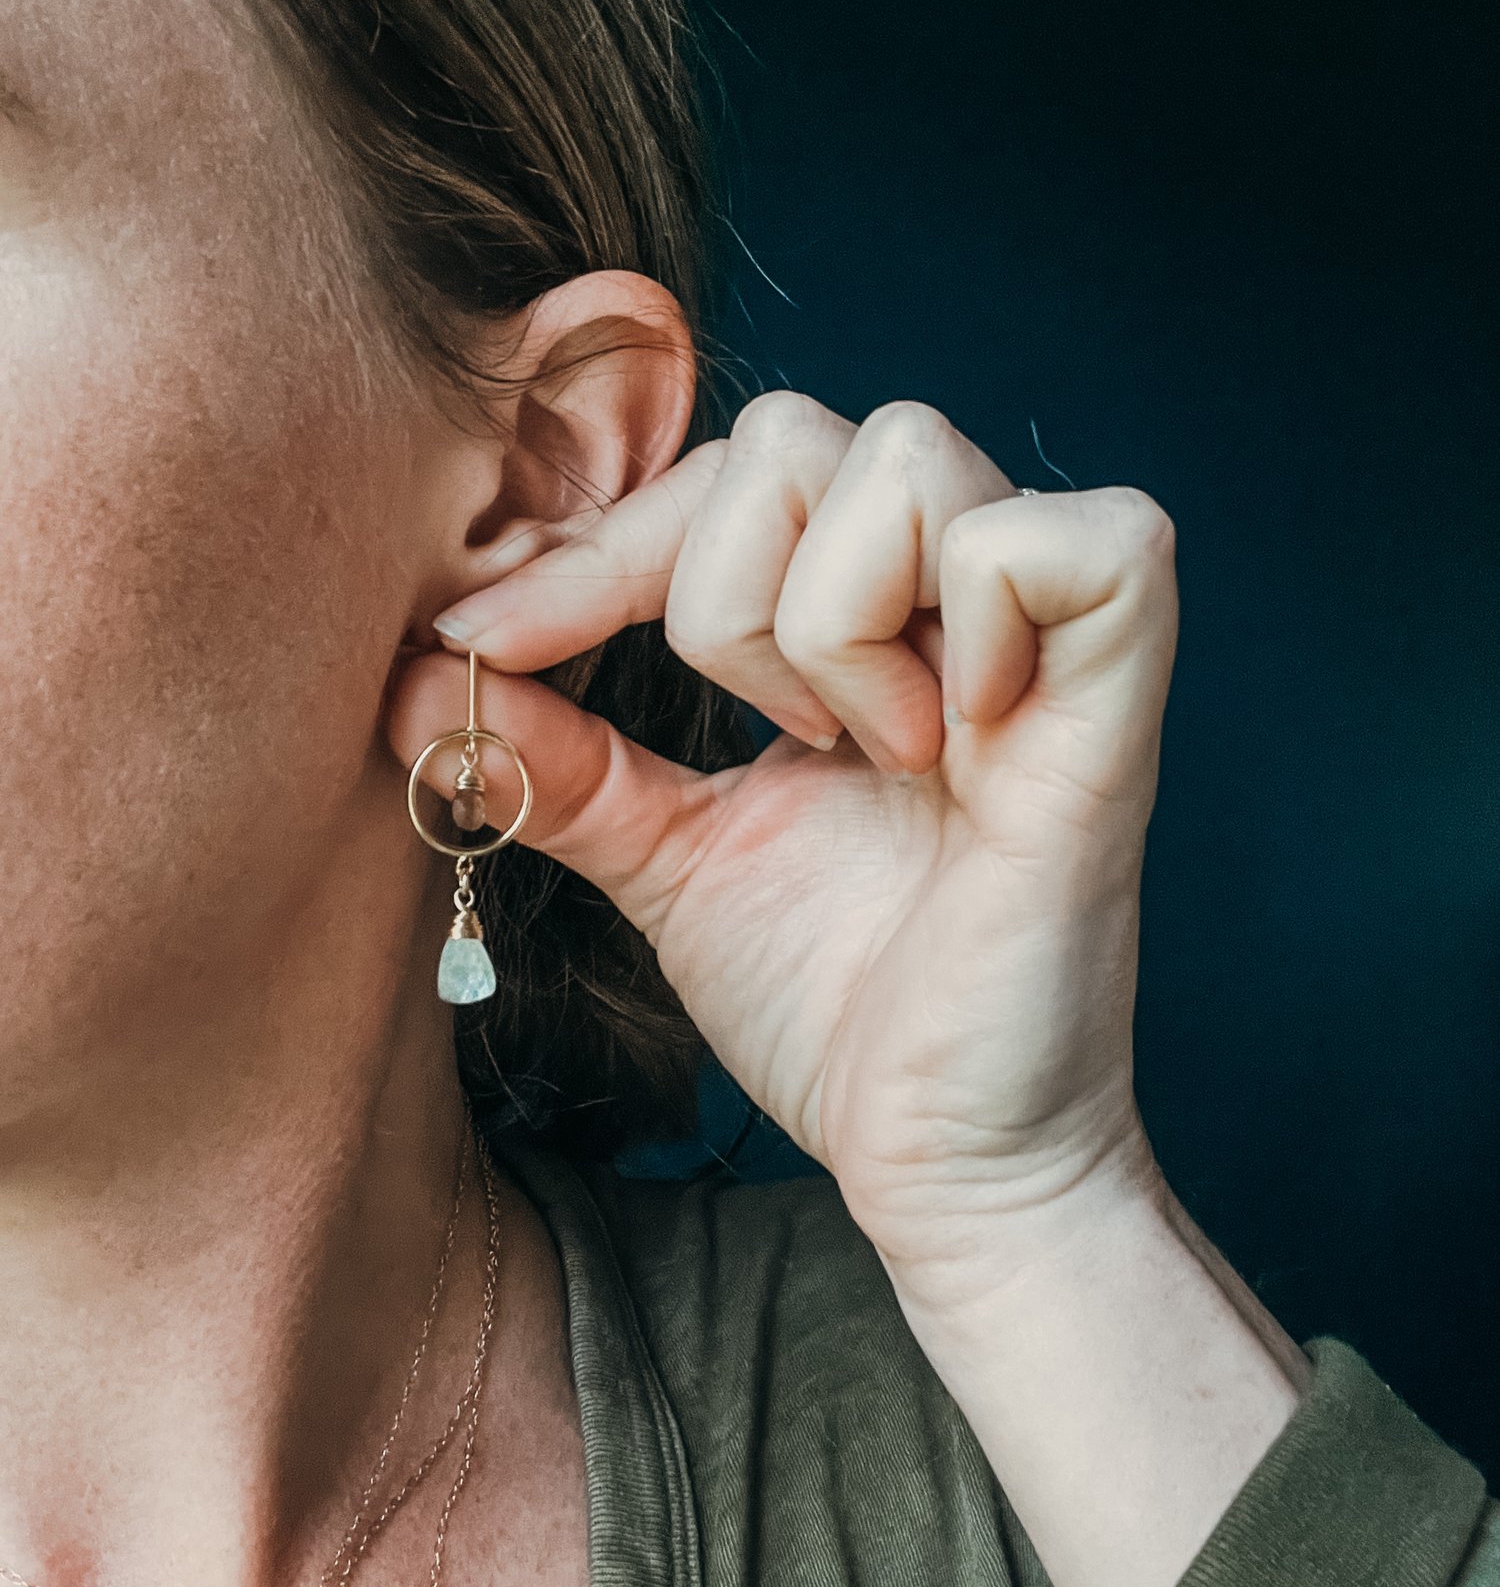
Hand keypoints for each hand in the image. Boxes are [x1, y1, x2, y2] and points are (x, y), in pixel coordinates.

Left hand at [386, 391, 1179, 1299]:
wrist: (941, 1156)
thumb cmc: (834, 1006)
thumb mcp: (670, 857)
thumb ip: (564, 759)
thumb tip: (414, 676)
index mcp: (869, 617)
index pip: (724, 476)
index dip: (594, 549)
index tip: (482, 643)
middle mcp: (960, 594)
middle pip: (802, 430)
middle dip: (720, 589)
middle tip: (766, 737)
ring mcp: (1047, 635)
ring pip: (906, 455)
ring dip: (833, 620)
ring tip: (869, 752)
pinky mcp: (1119, 696)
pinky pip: (1051, 540)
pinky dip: (974, 620)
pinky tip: (961, 742)